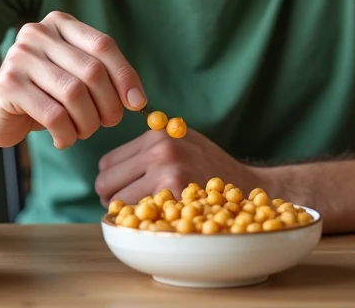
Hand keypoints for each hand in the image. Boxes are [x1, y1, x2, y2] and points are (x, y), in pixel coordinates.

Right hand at [0, 11, 144, 149]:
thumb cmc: (44, 95)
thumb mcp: (75, 76)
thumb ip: (103, 76)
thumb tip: (137, 98)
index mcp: (59, 24)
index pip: (103, 45)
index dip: (125, 75)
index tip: (137, 102)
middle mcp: (37, 34)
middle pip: (92, 71)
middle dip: (108, 104)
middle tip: (109, 123)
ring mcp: (19, 57)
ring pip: (74, 94)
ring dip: (87, 123)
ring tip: (83, 132)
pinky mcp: (8, 86)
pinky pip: (53, 115)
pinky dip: (66, 134)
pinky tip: (63, 139)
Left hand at [95, 128, 263, 205]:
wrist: (248, 187)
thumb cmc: (211, 168)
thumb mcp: (182, 141)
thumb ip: (151, 146)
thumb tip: (107, 168)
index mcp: (158, 133)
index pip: (108, 161)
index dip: (112, 179)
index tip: (121, 189)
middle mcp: (160, 149)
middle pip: (106, 180)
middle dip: (111, 197)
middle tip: (127, 206)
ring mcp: (166, 171)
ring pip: (117, 199)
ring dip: (124, 211)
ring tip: (143, 212)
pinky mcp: (174, 194)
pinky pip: (137, 212)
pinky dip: (140, 219)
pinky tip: (155, 217)